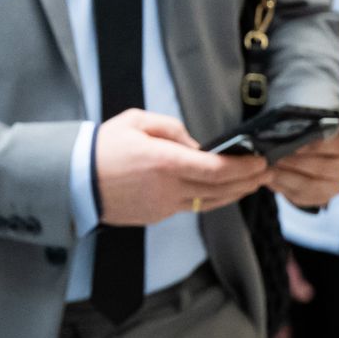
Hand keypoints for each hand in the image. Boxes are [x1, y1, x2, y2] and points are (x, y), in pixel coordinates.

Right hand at [93, 108, 270, 226]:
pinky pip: (189, 207)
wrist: (73, 179)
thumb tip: (197, 144)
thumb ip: (172, 128)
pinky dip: (208, 198)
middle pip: (221, 189)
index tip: (260, 160)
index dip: (244, 166)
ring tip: (250, 183)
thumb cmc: (102, 147)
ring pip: (210, 202)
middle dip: (248, 180)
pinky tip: (217, 190)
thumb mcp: (136, 121)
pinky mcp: (156, 216)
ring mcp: (163, 206)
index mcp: (165, 161)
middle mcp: (168, 188)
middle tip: (266, 172)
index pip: (217, 168)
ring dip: (234, 193)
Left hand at [266, 122, 338, 207]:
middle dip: (296, 161)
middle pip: (326, 168)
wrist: (308, 146)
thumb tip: (284, 133)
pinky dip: (284, 186)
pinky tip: (270, 177)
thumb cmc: (310, 128)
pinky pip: (303, 196)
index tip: (294, 143)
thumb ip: (304, 123)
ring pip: (314, 186)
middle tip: (273, 154)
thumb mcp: (311, 119)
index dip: (318, 145)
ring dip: (287, 176)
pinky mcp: (323, 197)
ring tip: (269, 165)